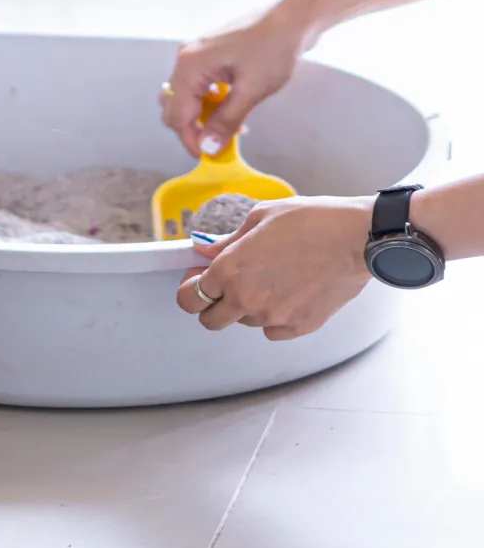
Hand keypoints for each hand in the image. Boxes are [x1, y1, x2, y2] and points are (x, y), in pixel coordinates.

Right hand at [160, 0, 316, 157]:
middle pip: (174, 107)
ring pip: (185, 99)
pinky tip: (231, 109)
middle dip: (193, 129)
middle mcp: (186, 58)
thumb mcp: (252, 90)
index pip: (177, 115)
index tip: (207, 155)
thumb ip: (226, 121)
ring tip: (230, 126)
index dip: (190, 140)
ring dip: (202, 117)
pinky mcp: (208, 55)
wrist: (296, 17)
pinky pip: (198, 87)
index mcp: (190, 65)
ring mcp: (196, 55)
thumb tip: (207, 147)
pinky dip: (209, 103)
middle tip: (218, 142)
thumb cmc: (276, 46)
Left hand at [177, 196, 373, 340]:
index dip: (189, 288)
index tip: (198, 279)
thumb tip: (204, 250)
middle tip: (226, 286)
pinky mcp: (297, 327)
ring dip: (247, 307)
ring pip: (243, 322)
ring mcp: (272, 317)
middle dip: (212, 305)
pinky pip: (272, 330)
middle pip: (209, 321)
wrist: (359, 238)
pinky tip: (289, 292)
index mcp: (230, 270)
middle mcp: (246, 299)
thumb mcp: (260, 217)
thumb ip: (226, 241)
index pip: (188, 298)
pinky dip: (274, 317)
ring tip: (271, 278)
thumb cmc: (313, 220)